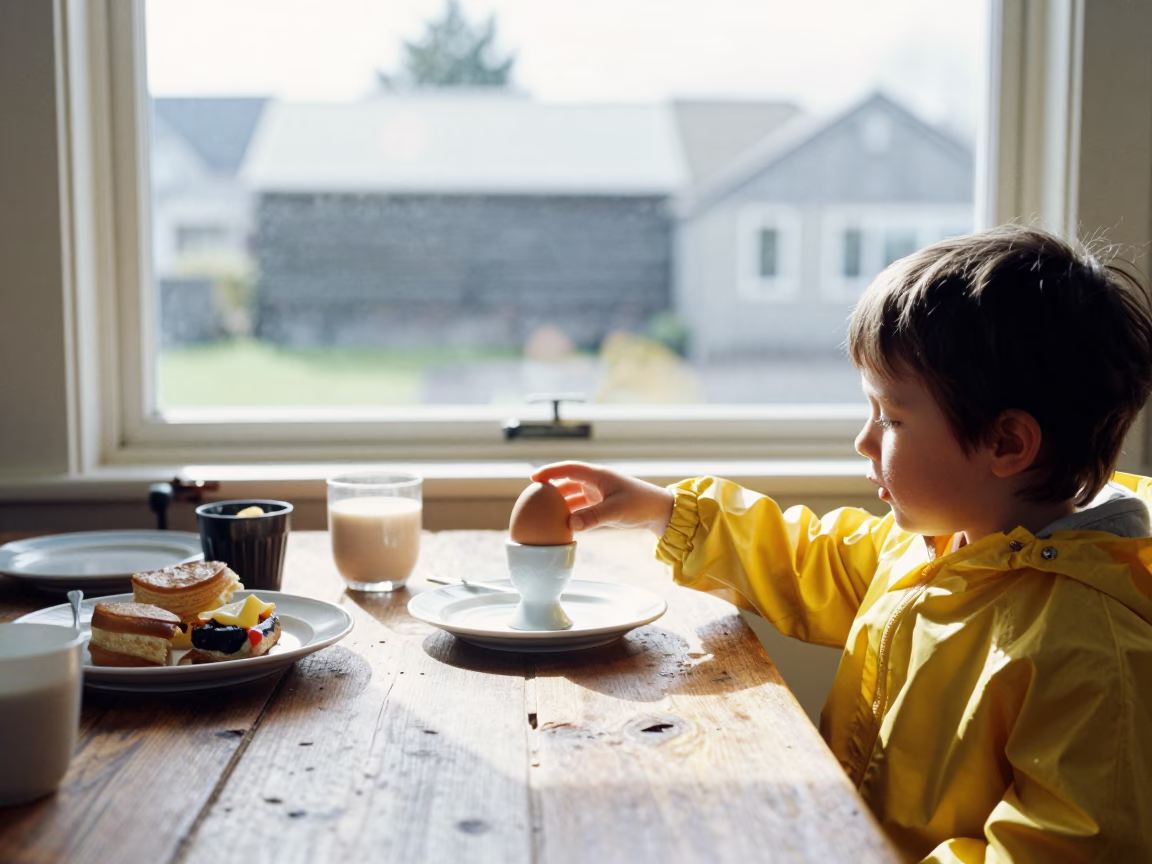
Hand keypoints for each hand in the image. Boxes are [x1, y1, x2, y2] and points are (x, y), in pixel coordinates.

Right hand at [530, 461, 674, 536]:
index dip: (550, 472)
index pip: (569, 469)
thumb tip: (569, 525)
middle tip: (532, 498)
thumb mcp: (616, 511)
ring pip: (573, 496)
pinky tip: (561, 525)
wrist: (660, 512)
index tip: (533, 478)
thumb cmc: (641, 505)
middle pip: (567, 482)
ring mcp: (599, 493)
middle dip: (550, 488)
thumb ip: (592, 517)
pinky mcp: (602, 505)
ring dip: (560, 504)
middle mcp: (596, 482)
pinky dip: (570, 514)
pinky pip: (580, 508)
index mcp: (599, 475)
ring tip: (543, 514)